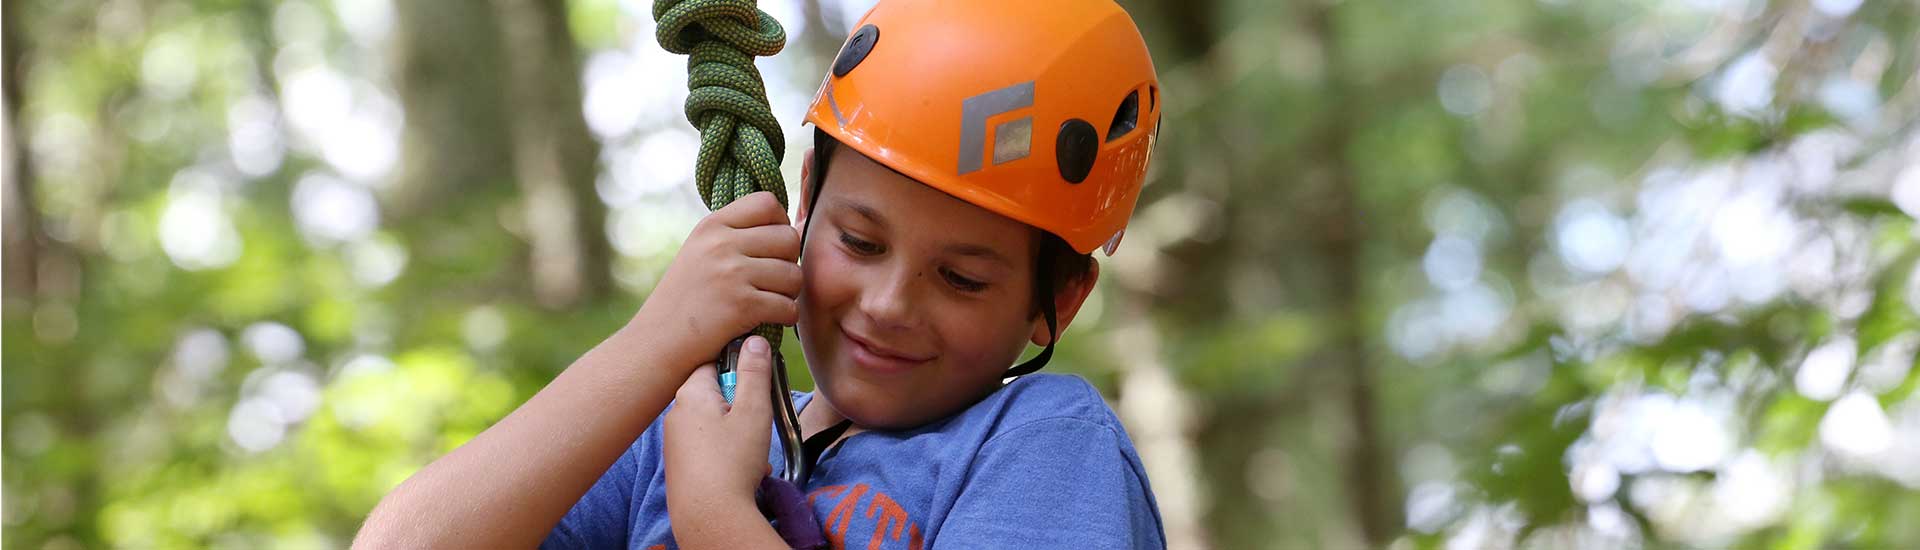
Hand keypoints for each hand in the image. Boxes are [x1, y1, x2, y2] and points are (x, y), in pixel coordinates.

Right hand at [630, 192, 801, 373]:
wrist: (655, 344)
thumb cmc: (683, 302)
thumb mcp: (698, 254)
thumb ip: (733, 236)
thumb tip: (786, 226)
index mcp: (711, 226)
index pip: (767, 202)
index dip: (780, 223)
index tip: (772, 246)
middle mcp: (721, 244)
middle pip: (788, 238)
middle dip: (789, 262)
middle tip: (774, 280)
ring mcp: (731, 274)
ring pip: (794, 275)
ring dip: (789, 292)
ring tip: (771, 301)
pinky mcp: (741, 306)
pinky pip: (789, 306)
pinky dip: (786, 317)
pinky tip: (771, 320)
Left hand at [664, 336, 776, 519]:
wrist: (708, 516)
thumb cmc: (732, 461)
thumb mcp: (753, 410)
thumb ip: (755, 373)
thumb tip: (754, 341)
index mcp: (691, 393)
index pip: (714, 361)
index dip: (739, 367)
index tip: (758, 379)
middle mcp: (675, 412)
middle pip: (715, 393)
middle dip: (741, 405)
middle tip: (758, 421)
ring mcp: (674, 441)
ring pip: (713, 423)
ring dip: (737, 432)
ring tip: (753, 452)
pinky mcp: (678, 464)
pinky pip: (706, 447)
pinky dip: (726, 453)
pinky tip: (742, 470)